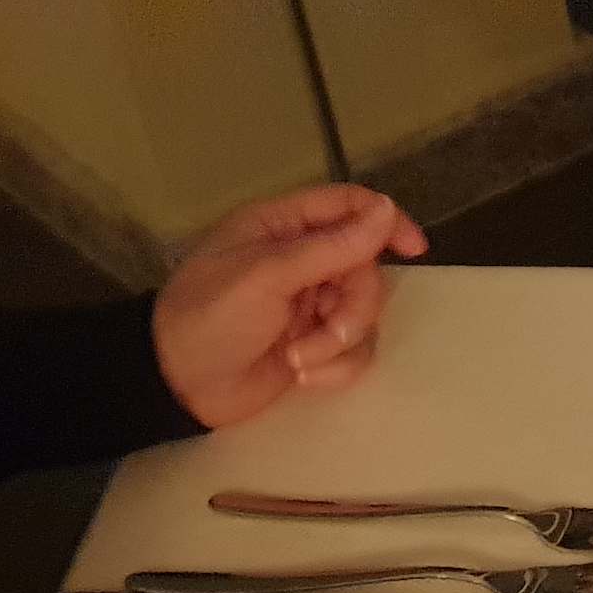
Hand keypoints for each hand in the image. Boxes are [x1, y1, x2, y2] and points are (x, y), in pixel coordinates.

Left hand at [152, 184, 428, 427]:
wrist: (179, 385)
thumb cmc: (210, 317)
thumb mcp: (266, 275)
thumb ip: (331, 246)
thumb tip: (388, 211)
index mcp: (282, 227)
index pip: (348, 207)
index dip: (385, 222)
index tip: (413, 249)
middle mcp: (302, 261)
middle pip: (365, 270)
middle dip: (353, 307)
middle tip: (328, 330)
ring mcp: (311, 305)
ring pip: (365, 314)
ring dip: (338, 343)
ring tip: (300, 361)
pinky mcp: (317, 345)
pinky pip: (356, 350)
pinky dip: (336, 367)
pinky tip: (302, 375)